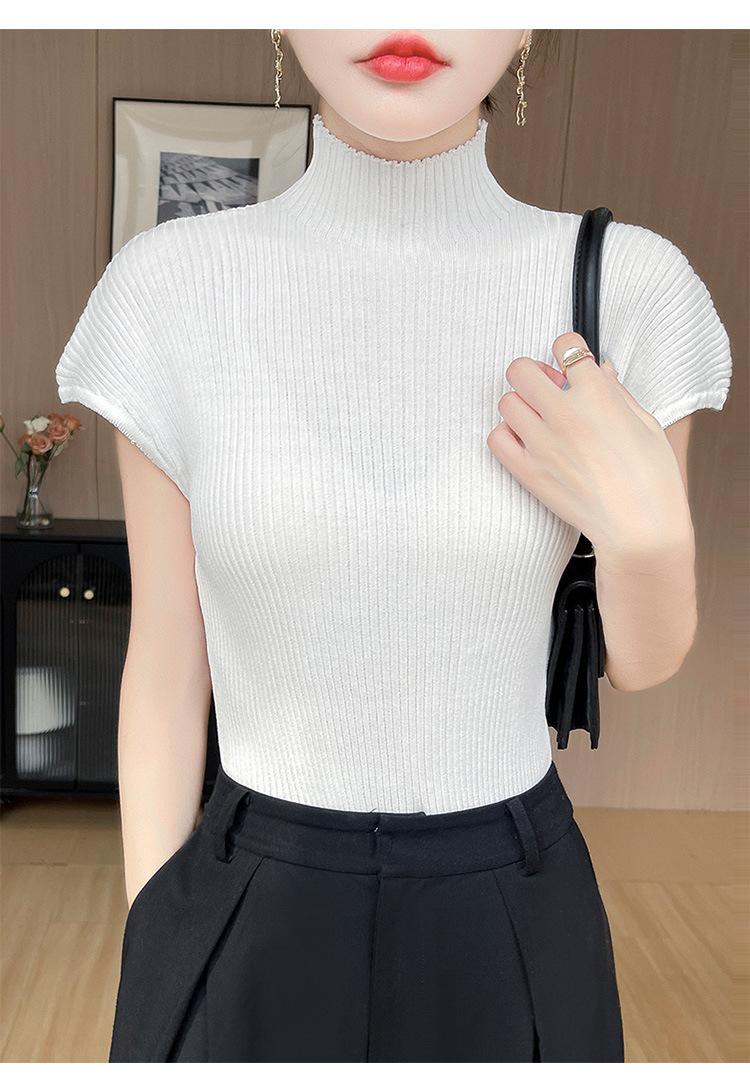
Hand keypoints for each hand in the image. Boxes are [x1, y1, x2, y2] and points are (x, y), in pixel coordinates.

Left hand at [486, 331, 693, 556]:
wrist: (640, 528)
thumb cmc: (652, 479)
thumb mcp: (646, 424)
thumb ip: (617, 392)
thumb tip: (600, 370)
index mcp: (597, 395)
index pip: (565, 346)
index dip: (569, 351)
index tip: (572, 364)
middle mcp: (563, 414)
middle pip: (521, 369)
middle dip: (534, 373)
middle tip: (548, 389)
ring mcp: (541, 443)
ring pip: (506, 402)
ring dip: (521, 405)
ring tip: (540, 420)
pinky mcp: (528, 471)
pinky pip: (496, 439)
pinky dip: (507, 436)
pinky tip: (527, 442)